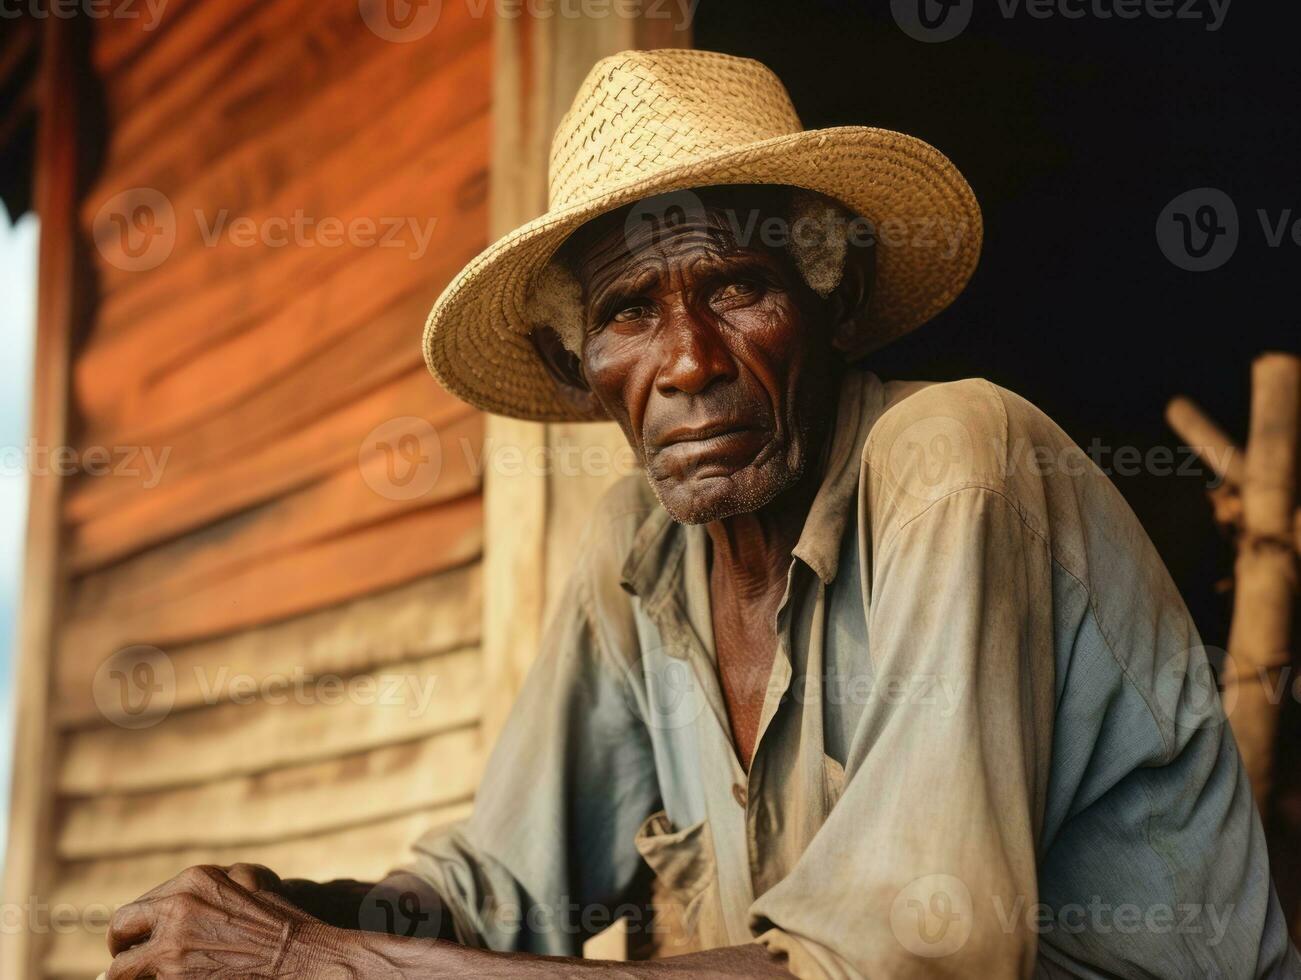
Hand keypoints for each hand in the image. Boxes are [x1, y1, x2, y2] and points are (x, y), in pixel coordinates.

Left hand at [106, 864, 336, 978]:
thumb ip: (211, 885)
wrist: (301, 957)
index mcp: (193, 881)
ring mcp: (172, 948)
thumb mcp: (251, 881)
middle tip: (129, 964)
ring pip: (122, 970)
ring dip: (135, 976)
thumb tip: (173, 903)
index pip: (140, 905)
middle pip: (121, 928)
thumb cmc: (282, 922)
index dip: (137, 928)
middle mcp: (176, 908)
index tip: (139, 942)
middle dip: (122, 948)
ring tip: (153, 978)